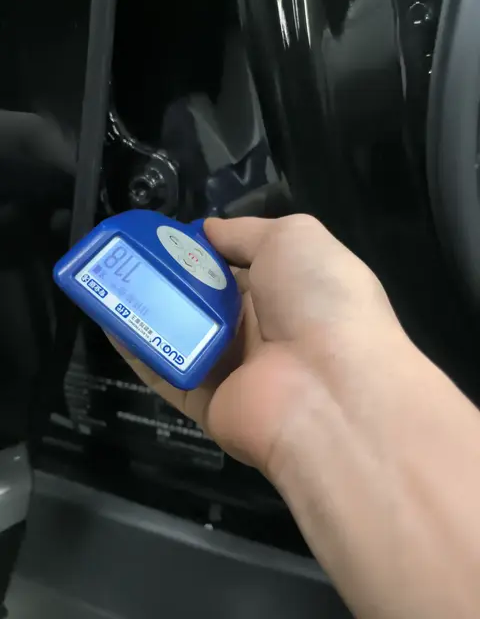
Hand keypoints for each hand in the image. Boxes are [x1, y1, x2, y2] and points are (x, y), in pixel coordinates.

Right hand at [110, 215, 400, 472]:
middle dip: (170, 278)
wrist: (330, 390)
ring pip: (182, 334)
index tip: (165, 235)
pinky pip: (166, 373)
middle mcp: (262, 329)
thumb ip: (247, 233)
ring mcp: (235, 369)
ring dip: (147, 309)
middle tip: (129, 256)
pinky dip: (137, 349)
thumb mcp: (294, 239)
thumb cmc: (318, 299)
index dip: (203, 249)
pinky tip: (110, 320)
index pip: (238, 265)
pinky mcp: (208, 403)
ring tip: (110, 280)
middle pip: (206, 299)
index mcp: (288, 290)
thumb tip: (208, 229)